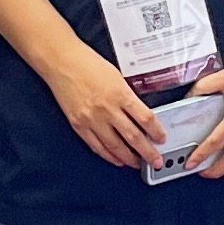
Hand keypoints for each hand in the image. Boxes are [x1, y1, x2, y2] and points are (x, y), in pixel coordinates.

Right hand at [40, 45, 167, 170]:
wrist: (61, 62)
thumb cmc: (87, 63)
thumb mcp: (116, 76)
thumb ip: (127, 96)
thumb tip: (139, 115)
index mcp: (120, 94)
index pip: (145, 118)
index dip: (156, 132)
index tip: (162, 139)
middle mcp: (107, 109)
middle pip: (133, 137)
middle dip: (147, 153)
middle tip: (156, 161)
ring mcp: (92, 119)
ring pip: (115, 146)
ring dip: (129, 158)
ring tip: (137, 163)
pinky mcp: (79, 125)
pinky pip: (97, 146)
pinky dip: (108, 156)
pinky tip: (116, 159)